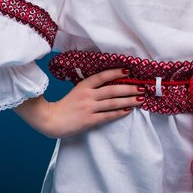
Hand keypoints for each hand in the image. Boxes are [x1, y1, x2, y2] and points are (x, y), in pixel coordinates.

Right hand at [14, 68, 142, 138]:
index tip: (128, 71)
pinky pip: (107, 116)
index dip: (116, 72)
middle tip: (142, 87)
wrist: (50, 120)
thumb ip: (90, 87)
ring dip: (128, 100)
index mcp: (84, 85)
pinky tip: (127, 110)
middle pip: (112, 89)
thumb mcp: (76, 91)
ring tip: (140, 99)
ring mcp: (88, 108)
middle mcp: (87, 95)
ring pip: (112, 102)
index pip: (103, 76)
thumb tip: (109, 82)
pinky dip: (119, 113)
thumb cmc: (65, 105)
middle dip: (129, 88)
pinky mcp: (89, 120)